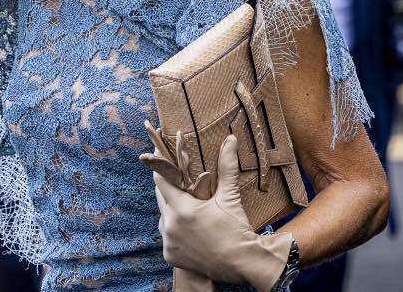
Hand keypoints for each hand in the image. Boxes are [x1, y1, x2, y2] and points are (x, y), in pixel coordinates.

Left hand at [145, 134, 291, 288]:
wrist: (244, 264)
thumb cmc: (237, 229)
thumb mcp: (230, 197)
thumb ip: (226, 167)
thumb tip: (230, 140)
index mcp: (182, 208)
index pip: (161, 181)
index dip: (161, 169)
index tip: (158, 158)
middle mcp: (170, 225)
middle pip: (161, 199)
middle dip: (170, 191)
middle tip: (182, 187)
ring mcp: (168, 242)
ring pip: (163, 218)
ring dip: (172, 212)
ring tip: (189, 210)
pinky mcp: (170, 256)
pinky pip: (167, 237)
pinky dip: (174, 232)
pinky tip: (188, 230)